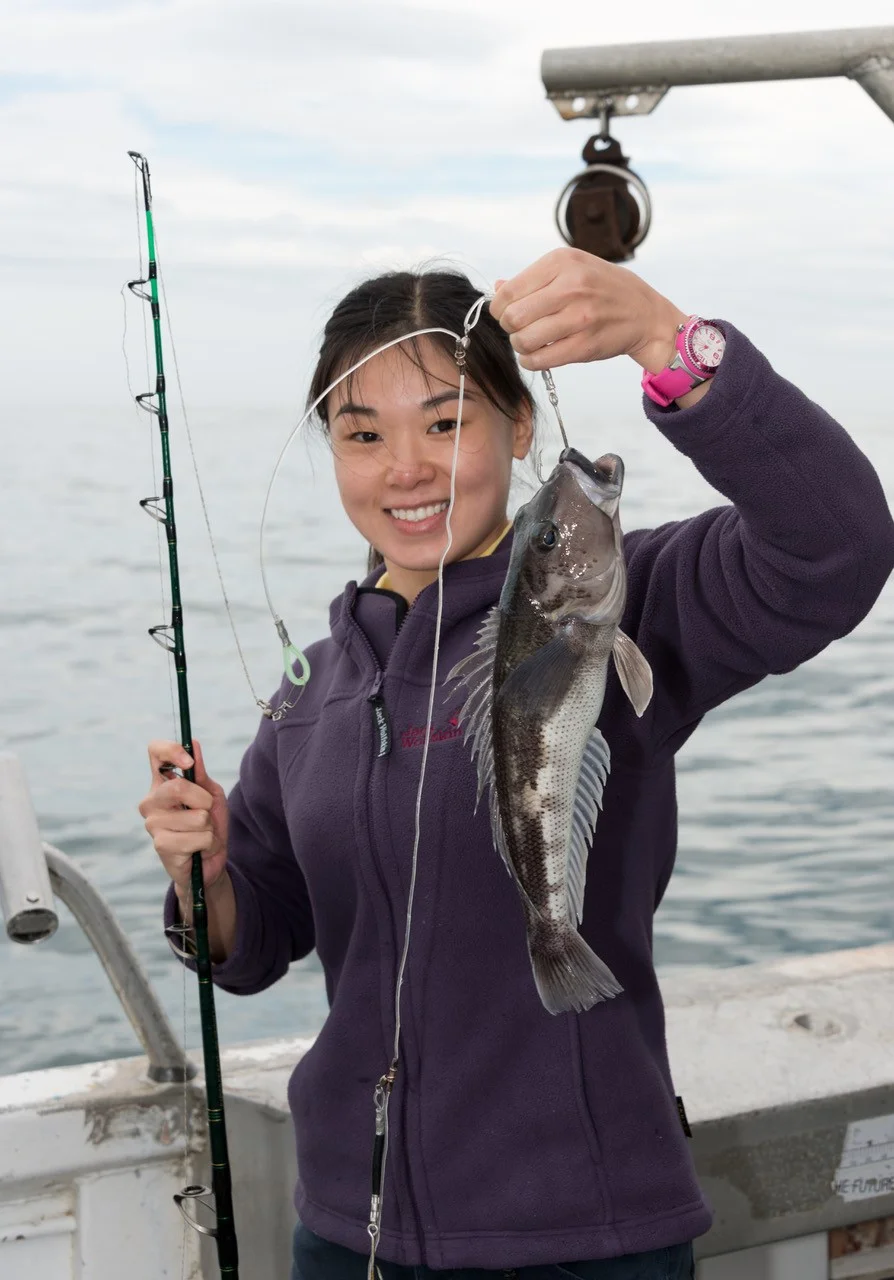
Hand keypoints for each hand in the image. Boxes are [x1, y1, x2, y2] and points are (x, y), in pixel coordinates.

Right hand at [139, 738, 229, 907]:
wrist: (209, 862)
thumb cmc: (208, 825)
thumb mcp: (211, 795)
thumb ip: (201, 774)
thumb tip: (194, 743)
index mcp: (162, 783)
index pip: (155, 752)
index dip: (171, 750)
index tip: (189, 762)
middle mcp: (151, 801)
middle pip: (177, 787)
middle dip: (204, 801)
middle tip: (205, 813)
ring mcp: (152, 823)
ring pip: (197, 816)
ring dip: (209, 827)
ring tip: (202, 834)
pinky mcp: (161, 845)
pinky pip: (199, 837)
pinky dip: (208, 843)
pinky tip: (198, 849)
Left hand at [490, 247, 686, 374]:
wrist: (644, 313)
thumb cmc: (602, 289)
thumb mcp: (572, 269)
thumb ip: (533, 279)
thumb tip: (496, 288)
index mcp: (562, 262)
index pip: (509, 291)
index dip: (500, 308)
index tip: (508, 313)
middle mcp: (571, 286)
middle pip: (513, 317)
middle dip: (510, 328)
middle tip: (521, 328)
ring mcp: (579, 317)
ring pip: (524, 340)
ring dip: (521, 346)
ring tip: (531, 341)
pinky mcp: (585, 345)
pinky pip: (540, 360)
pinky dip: (531, 361)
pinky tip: (538, 354)